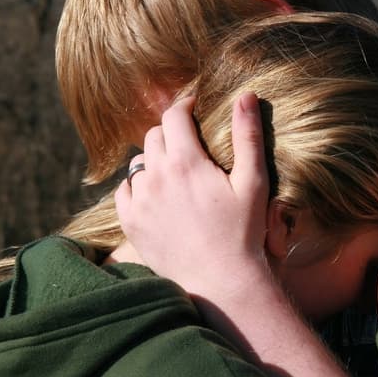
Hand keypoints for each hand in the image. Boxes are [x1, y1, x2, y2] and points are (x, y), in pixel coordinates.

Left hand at [115, 92, 272, 300]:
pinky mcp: (130, 222)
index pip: (174, 115)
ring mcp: (139, 201)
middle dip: (172, 132)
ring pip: (139, 163)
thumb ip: (247, 135)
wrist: (220, 282)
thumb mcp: (253, 181)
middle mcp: (156, 177)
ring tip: (176, 172)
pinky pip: (124, 190)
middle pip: (155, 135)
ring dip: (155, 160)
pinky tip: (158, 195)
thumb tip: (246, 94)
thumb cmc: (243, 232)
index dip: (184, 105)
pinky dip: (138, 186)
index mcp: (186, 162)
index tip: (194, 107)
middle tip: (191, 143)